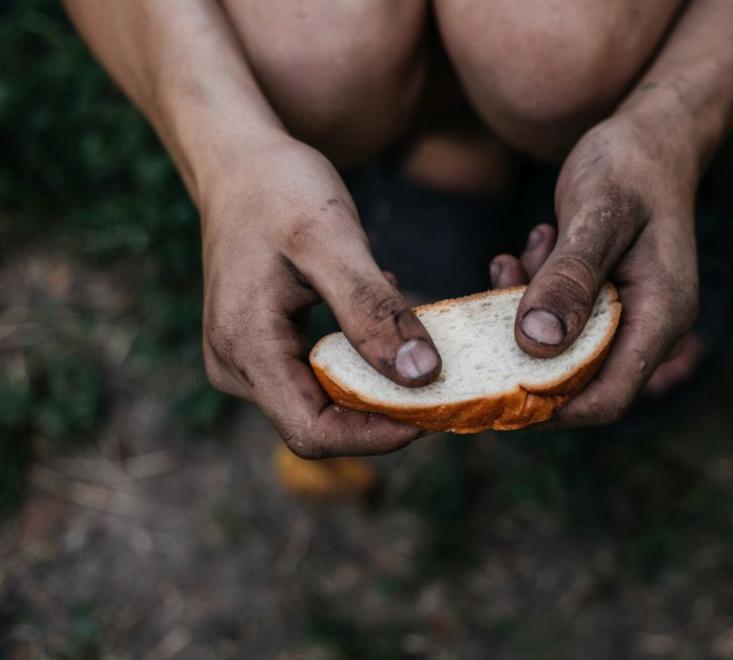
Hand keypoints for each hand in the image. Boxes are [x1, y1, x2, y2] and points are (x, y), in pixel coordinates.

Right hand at [199, 137, 440, 455]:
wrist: (237, 161)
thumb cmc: (279, 188)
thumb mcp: (331, 240)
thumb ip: (374, 310)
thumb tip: (422, 376)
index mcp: (245, 346)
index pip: (313, 431)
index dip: (378, 435)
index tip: (437, 412)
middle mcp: (235, 367)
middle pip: (318, 426)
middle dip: (382, 416)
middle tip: (443, 389)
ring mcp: (243, 360)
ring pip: (319, 405)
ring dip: (374, 390)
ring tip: (423, 359)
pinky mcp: (259, 348)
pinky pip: (315, 378)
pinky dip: (358, 366)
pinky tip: (384, 332)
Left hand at [492, 115, 699, 424]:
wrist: (651, 138)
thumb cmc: (629, 167)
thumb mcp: (597, 213)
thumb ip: (570, 277)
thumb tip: (536, 345)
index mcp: (662, 317)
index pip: (606, 399)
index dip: (549, 407)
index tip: (490, 386)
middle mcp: (651, 329)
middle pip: (578, 380)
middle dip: (527, 348)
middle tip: (502, 287)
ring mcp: (630, 319)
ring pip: (563, 349)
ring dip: (527, 313)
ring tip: (521, 256)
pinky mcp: (608, 306)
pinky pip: (562, 323)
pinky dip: (536, 296)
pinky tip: (531, 250)